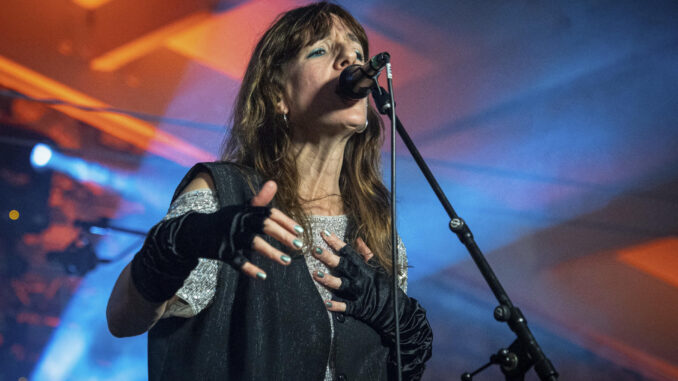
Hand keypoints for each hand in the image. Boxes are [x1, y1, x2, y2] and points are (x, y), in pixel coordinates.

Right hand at [130, 180, 305, 302]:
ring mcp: (229, 236)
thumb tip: (274, 183)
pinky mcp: (221, 252)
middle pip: (264, 225)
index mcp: (244, 210)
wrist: (192, 232)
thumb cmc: (224, 221)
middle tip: (299, 245)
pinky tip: (263, 276)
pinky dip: (250, 269)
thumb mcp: (240, 209)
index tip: (300, 230)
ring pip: (254, 243)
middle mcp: (238, 221)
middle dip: (283, 235)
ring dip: (272, 252)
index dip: (285, 221)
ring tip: (287, 261)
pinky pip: (237, 261)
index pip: (269, 212)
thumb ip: (259, 200)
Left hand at [311, 230, 432, 379]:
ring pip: (341, 285)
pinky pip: (346, 307)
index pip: (348, 252)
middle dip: (328, 257)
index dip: (336, 242)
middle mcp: (359, 279)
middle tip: (315, 249)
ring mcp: (358, 293)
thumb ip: (367, 254)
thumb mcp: (378, 267)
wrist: (395, 309)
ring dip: (328, 279)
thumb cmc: (385, 286)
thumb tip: (358, 239)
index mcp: (364, 268)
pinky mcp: (358, 308)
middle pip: (342, 266)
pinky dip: (337, 306)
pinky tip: (326, 303)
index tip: (324, 233)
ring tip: (315, 274)